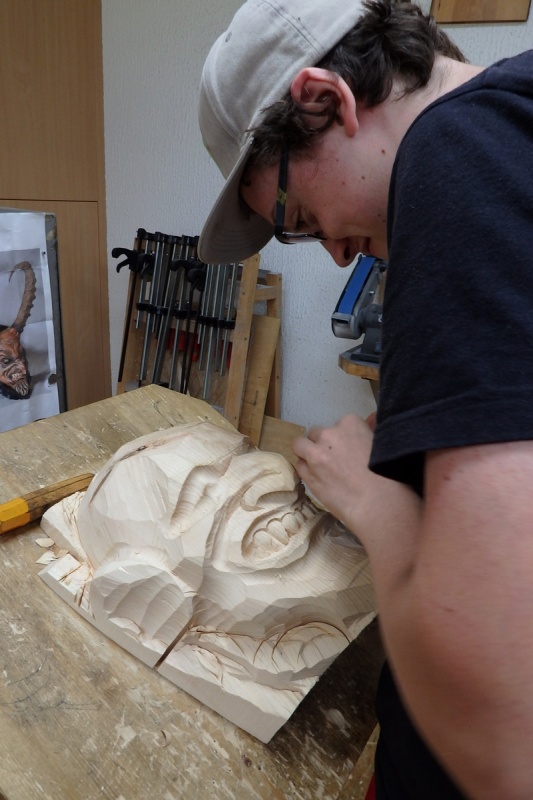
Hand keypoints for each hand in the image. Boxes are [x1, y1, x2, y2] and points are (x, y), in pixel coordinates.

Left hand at [292, 414, 376, 529]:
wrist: (377, 504)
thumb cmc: (388, 476)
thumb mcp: (380, 445)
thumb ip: (370, 429)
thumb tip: (370, 417)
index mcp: (350, 424)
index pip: (340, 424)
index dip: (343, 438)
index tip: (349, 449)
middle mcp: (329, 435)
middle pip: (317, 433)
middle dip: (323, 444)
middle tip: (334, 460)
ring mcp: (315, 454)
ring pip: (299, 445)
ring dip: (307, 453)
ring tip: (319, 466)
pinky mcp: (308, 474)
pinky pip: (299, 465)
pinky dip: (306, 470)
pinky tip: (318, 478)